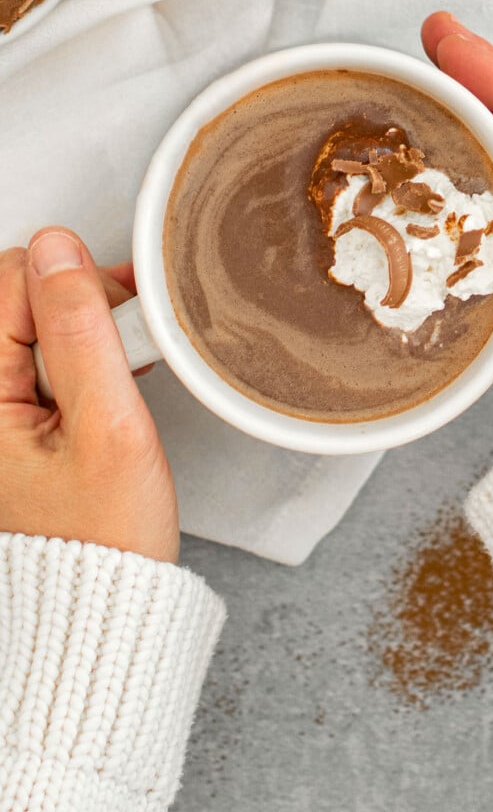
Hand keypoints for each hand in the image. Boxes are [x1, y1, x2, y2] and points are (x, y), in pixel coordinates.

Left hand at [0, 227, 177, 560]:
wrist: (101, 599)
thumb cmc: (103, 538)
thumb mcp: (108, 429)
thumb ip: (81, 334)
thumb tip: (58, 250)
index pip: (12, 280)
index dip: (77, 287)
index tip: (120, 326)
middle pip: (17, 292)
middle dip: (80, 303)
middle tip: (124, 347)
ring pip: (33, 319)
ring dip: (85, 327)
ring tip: (119, 370)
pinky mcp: (13, 415)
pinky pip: (40, 352)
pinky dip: (80, 352)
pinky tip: (107, 378)